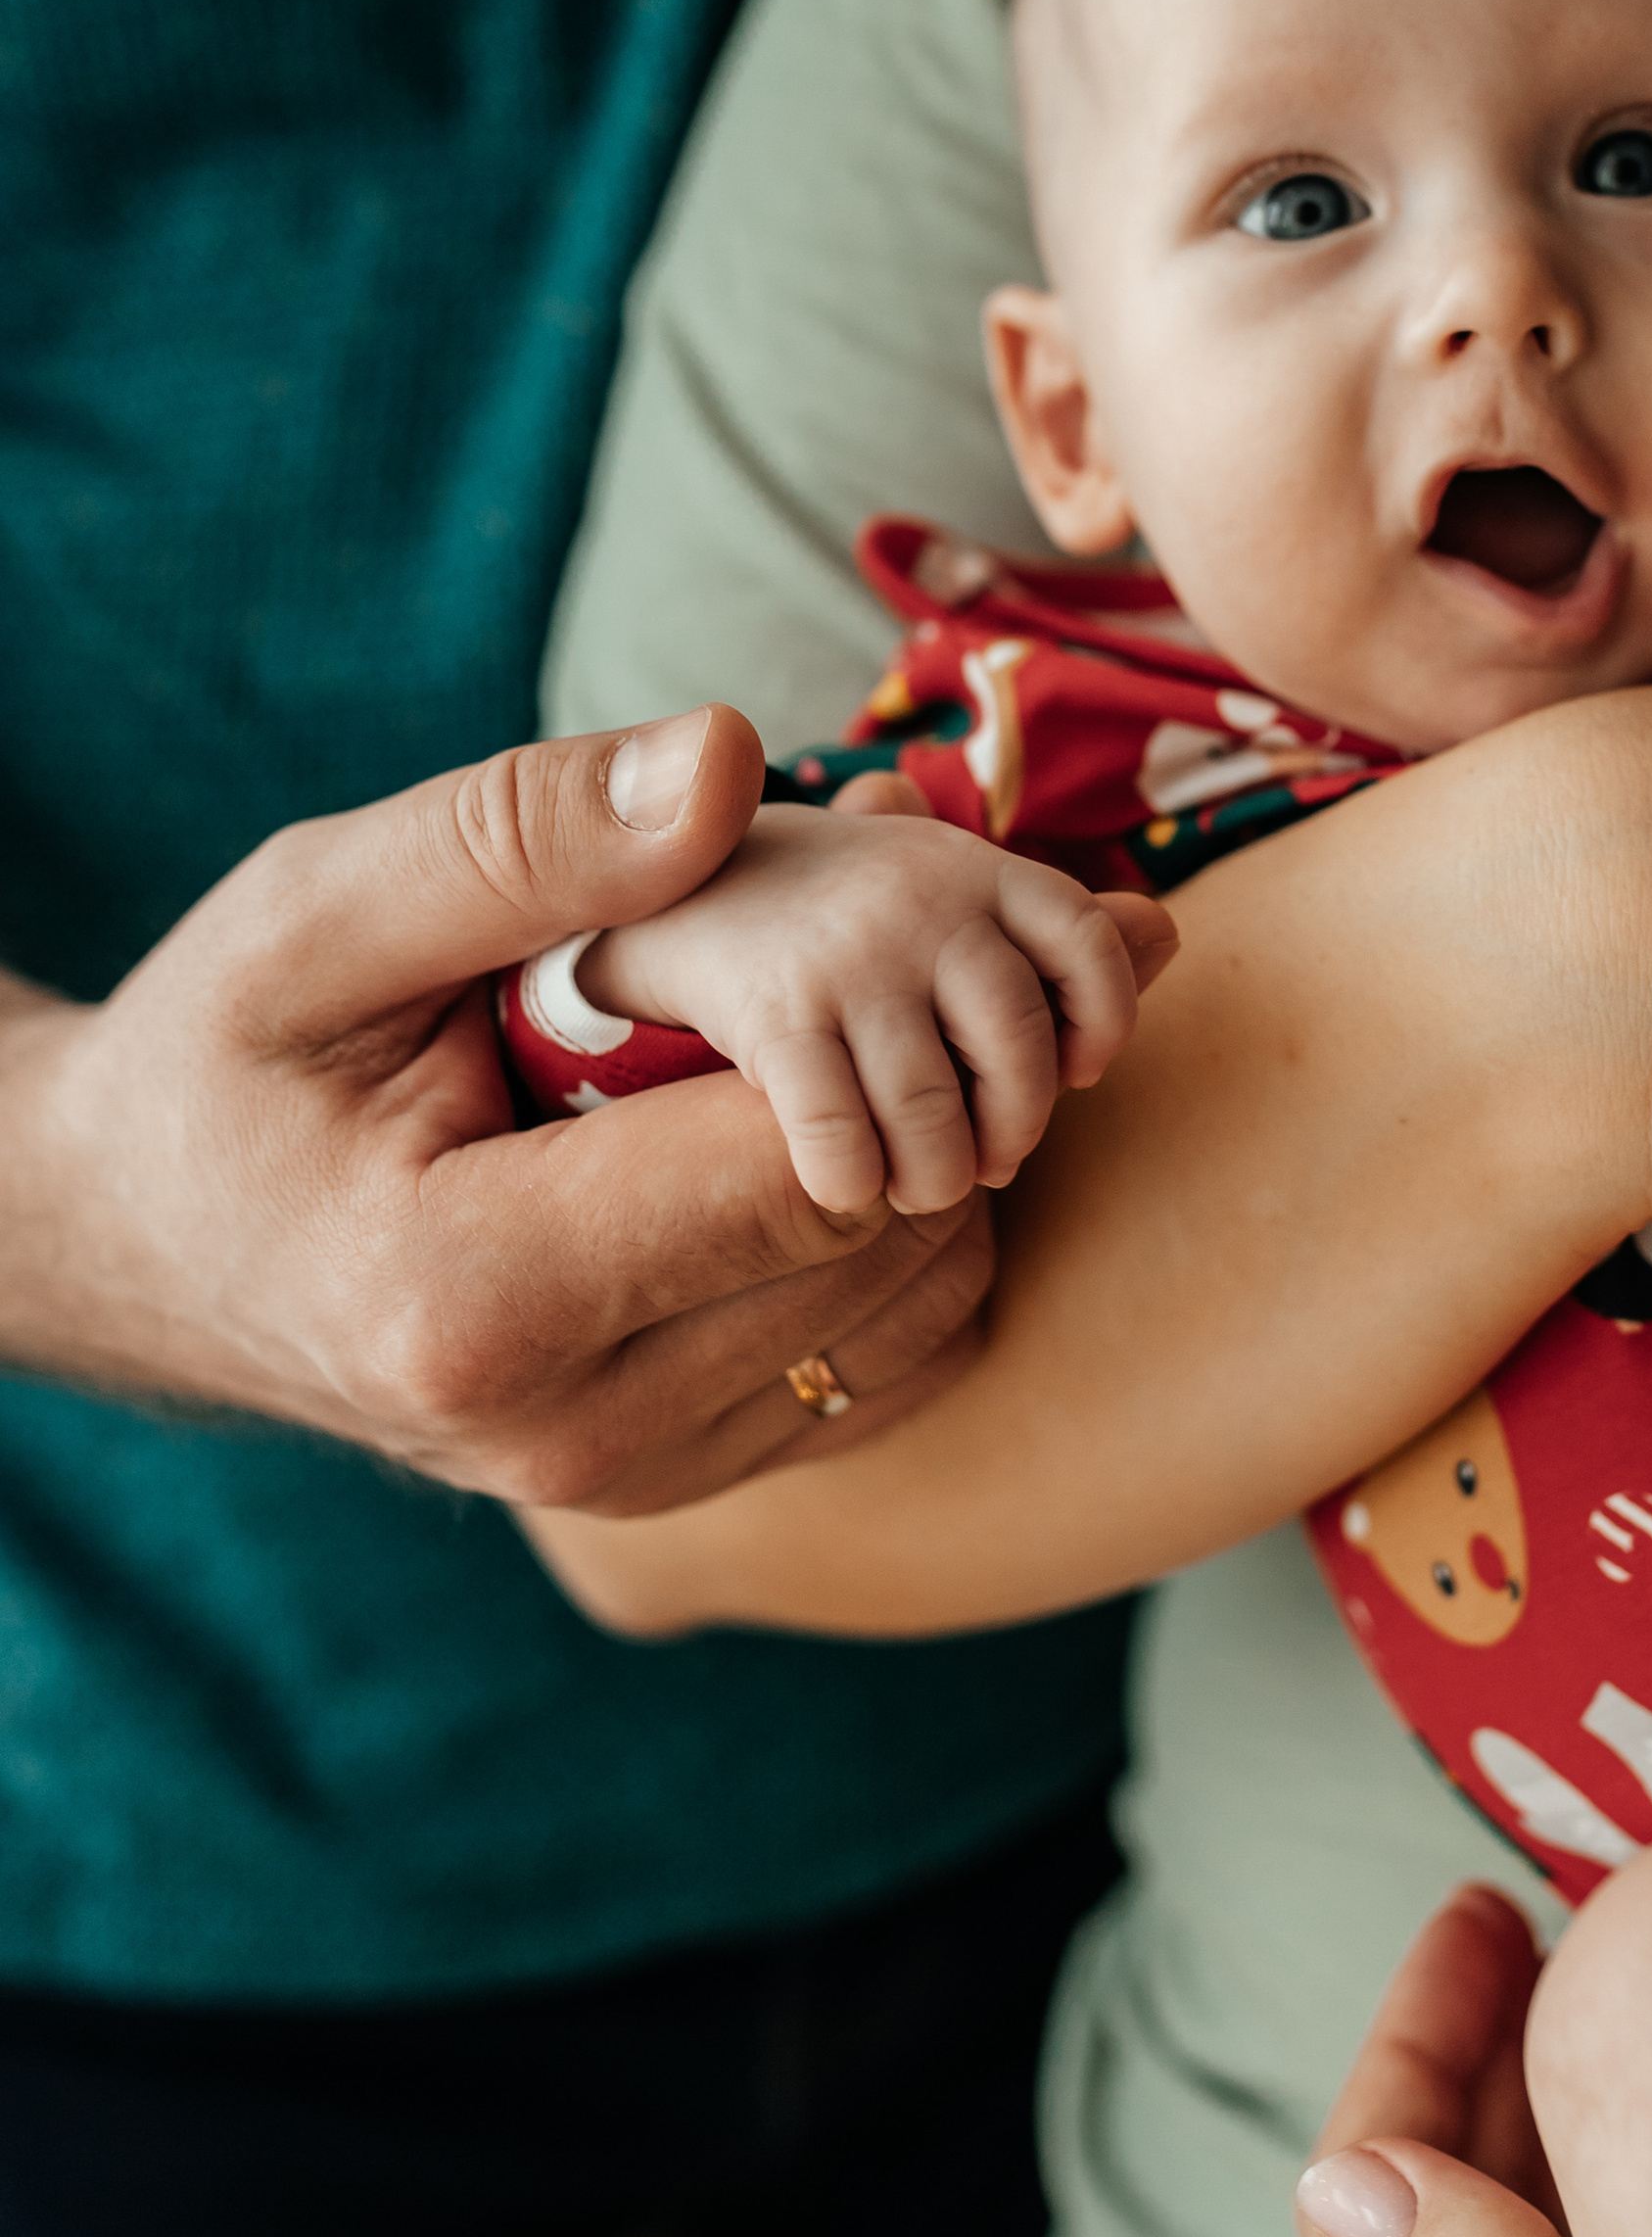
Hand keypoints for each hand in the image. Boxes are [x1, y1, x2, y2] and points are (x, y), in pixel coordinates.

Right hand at [0, 707, 1001, 1508]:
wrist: (147, 1243)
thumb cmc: (219, 1062)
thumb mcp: (319, 916)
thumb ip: (524, 840)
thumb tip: (728, 758)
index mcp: (478, 1300)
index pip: (804, 1164)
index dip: (851, 1009)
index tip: (818, 885)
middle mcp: (577, 1430)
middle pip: (884, 1235)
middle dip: (894, 1062)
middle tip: (834, 925)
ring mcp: (640, 1477)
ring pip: (919, 1299)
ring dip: (908, 1142)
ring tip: (799, 1024)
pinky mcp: (689, 1478)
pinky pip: (896, 1353)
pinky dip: (886, 1229)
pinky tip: (780, 1127)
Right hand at [577, 798, 1173, 1216]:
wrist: (668, 888)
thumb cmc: (831, 909)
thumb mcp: (941, 887)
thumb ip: (1043, 924)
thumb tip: (1167, 934)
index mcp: (971, 865)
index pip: (1086, 941)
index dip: (1102, 1020)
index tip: (1079, 1072)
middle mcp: (920, 900)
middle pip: (1019, 1047)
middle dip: (1012, 1129)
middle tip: (987, 1162)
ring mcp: (849, 957)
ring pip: (936, 1113)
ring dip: (935, 1177)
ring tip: (918, 1188)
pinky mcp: (774, 1016)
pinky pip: (845, 1138)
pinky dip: (855, 1183)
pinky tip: (846, 1187)